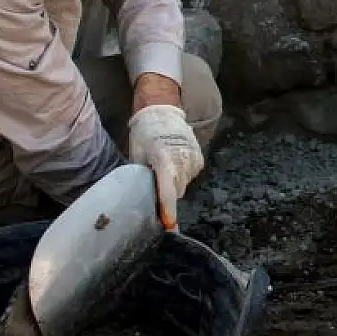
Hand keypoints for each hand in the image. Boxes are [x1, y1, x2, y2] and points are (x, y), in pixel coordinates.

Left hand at [126, 104, 203, 230]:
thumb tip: (143, 198)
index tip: (169, 226)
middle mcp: (183, 159)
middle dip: (166, 196)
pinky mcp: (200, 159)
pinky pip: (190, 176)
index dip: (168, 210)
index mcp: (164, 158)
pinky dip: (181, 176)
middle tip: (154, 189)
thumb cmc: (144, 133)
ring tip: (163, 171)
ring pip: (183, 185)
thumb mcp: (137, 154)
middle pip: (176, 191)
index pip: (168, 190)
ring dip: (173, 184)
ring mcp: (194, 159)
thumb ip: (142, 176)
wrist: (162, 110)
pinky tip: (173, 165)